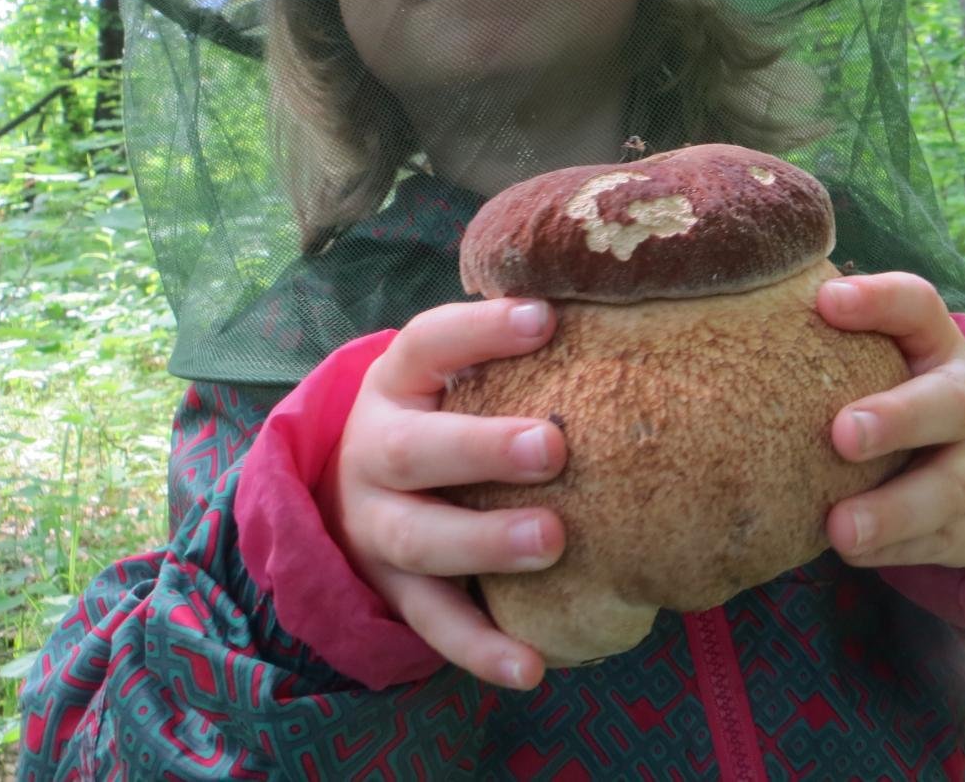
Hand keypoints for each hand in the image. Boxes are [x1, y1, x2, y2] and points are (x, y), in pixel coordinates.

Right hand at [323, 297, 566, 689]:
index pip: (428, 343)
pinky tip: (532, 667)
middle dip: (480, 449)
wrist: (350, 489)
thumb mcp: (453, 371)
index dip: (480, 332)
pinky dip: (482, 649)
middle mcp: (374, 452)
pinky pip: (436, 624)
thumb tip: (614, 296)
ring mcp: (377, 528)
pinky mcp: (394, 591)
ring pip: (420, 540)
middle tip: (551, 447)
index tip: (544, 318)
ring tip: (552, 541)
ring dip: (484, 543)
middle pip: (414, 451)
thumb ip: (508, 345)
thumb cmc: (441, 412)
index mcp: (396, 383)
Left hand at [818, 272, 964, 568]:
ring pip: (947, 490)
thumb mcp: (879, 359)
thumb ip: (828, 337)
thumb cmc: (894, 397)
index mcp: (936, 347)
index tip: (826, 302)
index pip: (918, 306)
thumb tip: (731, 313)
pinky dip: (892, 550)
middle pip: (949, 402)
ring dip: (892, 511)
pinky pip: (935, 543)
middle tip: (842, 433)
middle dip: (898, 418)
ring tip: (839, 528)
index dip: (879, 300)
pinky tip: (850, 550)